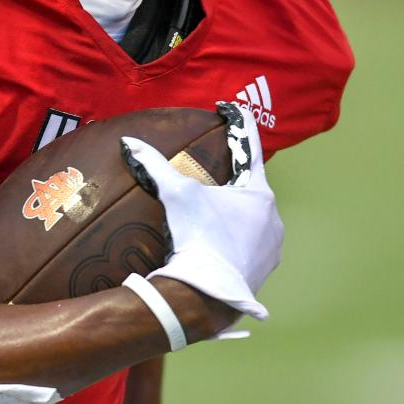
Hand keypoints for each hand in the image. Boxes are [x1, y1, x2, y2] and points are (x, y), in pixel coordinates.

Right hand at [121, 102, 282, 319]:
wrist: (206, 295)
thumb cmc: (198, 236)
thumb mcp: (176, 194)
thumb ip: (155, 165)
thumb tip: (130, 142)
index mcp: (259, 194)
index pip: (249, 149)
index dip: (240, 126)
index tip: (234, 109)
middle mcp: (274, 218)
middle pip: (249, 190)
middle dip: (230, 185)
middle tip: (207, 186)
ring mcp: (272, 247)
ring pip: (251, 221)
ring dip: (234, 216)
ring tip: (209, 220)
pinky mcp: (264, 270)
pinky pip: (250, 247)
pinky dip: (235, 243)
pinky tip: (215, 246)